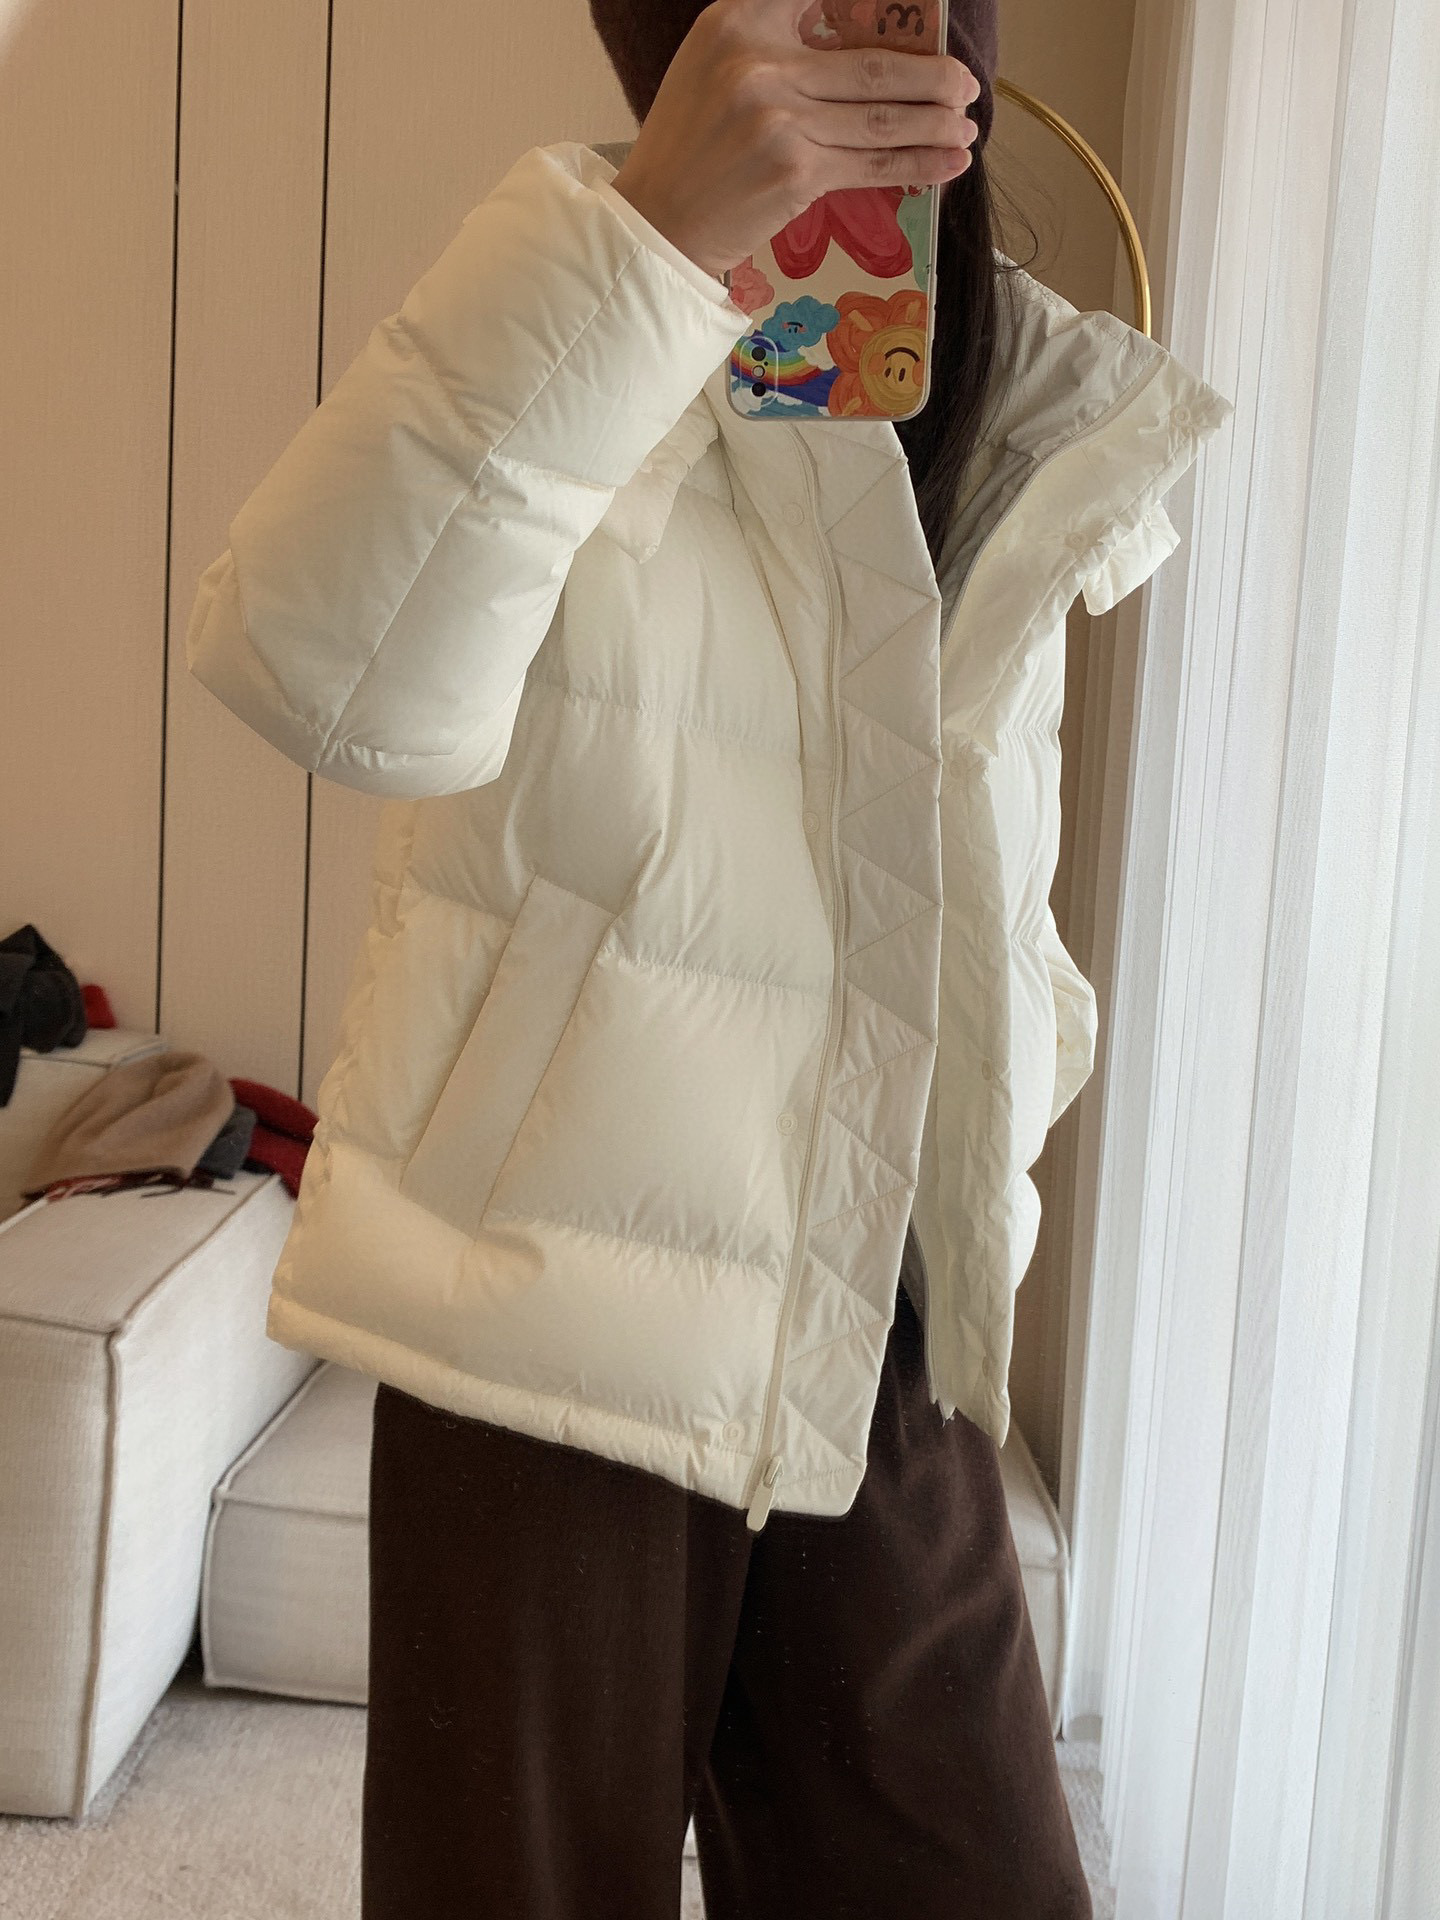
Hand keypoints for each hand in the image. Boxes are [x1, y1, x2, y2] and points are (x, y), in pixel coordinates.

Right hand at [609, 0, 980, 279]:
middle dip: (931, 76)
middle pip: (872, 63)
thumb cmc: (690, 146)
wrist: (660, 220)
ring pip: (880, 116)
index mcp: (737, 20)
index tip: (924, 14)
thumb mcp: (714, 64)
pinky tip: (949, 160)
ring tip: (965, 123)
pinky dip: (918, 162)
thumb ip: (775, 38)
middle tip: (963, 84)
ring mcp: (780, 118)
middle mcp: (760, 62)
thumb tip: (856, 37)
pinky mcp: (796, 171)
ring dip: (935, 121)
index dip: (883, 5)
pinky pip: (871, 163)